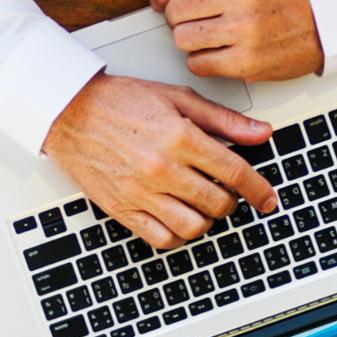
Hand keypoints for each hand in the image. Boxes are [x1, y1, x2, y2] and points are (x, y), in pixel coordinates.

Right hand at [41, 75, 279, 249]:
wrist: (69, 111)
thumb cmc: (119, 101)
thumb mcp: (177, 98)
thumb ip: (222, 119)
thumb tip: (260, 133)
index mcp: (180, 138)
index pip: (234, 173)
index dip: (258, 190)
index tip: (267, 198)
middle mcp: (163, 168)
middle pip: (217, 203)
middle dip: (230, 201)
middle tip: (225, 193)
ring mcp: (141, 192)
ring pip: (193, 226)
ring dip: (206, 220)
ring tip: (201, 205)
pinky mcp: (122, 208)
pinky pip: (160, 239)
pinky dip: (177, 235)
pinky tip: (178, 219)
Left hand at [142, 0, 322, 81]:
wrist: (325, 18)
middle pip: (175, 10)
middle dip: (175, 16)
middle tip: (192, 17)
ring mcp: (246, 28)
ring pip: (182, 38)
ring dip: (187, 38)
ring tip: (206, 33)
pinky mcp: (248, 61)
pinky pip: (198, 64)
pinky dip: (201, 60)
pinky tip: (218, 50)